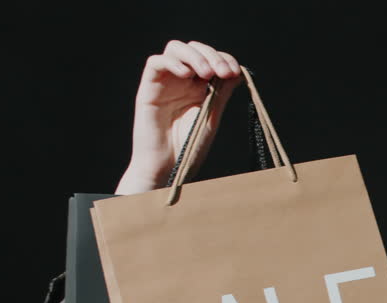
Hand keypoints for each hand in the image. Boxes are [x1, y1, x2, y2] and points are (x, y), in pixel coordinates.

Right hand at [115, 40, 243, 193]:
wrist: (168, 168)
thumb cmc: (189, 148)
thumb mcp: (211, 117)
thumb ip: (221, 93)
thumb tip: (238, 72)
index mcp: (200, 87)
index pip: (211, 59)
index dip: (224, 59)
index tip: (234, 71)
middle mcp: (182, 81)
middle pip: (194, 49)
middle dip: (211, 55)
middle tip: (223, 71)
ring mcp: (165, 83)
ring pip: (175, 49)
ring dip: (194, 55)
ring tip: (206, 73)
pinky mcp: (149, 89)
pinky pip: (155, 63)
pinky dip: (172, 62)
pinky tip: (186, 75)